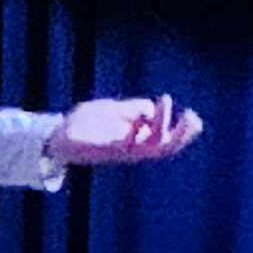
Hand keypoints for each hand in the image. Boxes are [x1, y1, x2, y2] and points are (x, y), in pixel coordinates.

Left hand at [45, 93, 202, 166]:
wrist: (58, 134)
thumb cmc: (88, 123)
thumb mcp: (116, 111)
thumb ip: (134, 109)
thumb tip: (152, 108)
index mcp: (138, 140)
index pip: (167, 140)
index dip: (184, 132)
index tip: (194, 115)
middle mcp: (132, 149)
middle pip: (165, 148)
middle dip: (182, 134)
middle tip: (193, 117)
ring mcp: (119, 151)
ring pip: (148, 146)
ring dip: (160, 125)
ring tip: (164, 102)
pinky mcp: (103, 149)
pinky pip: (123, 145)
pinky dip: (134, 133)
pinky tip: (140, 120)